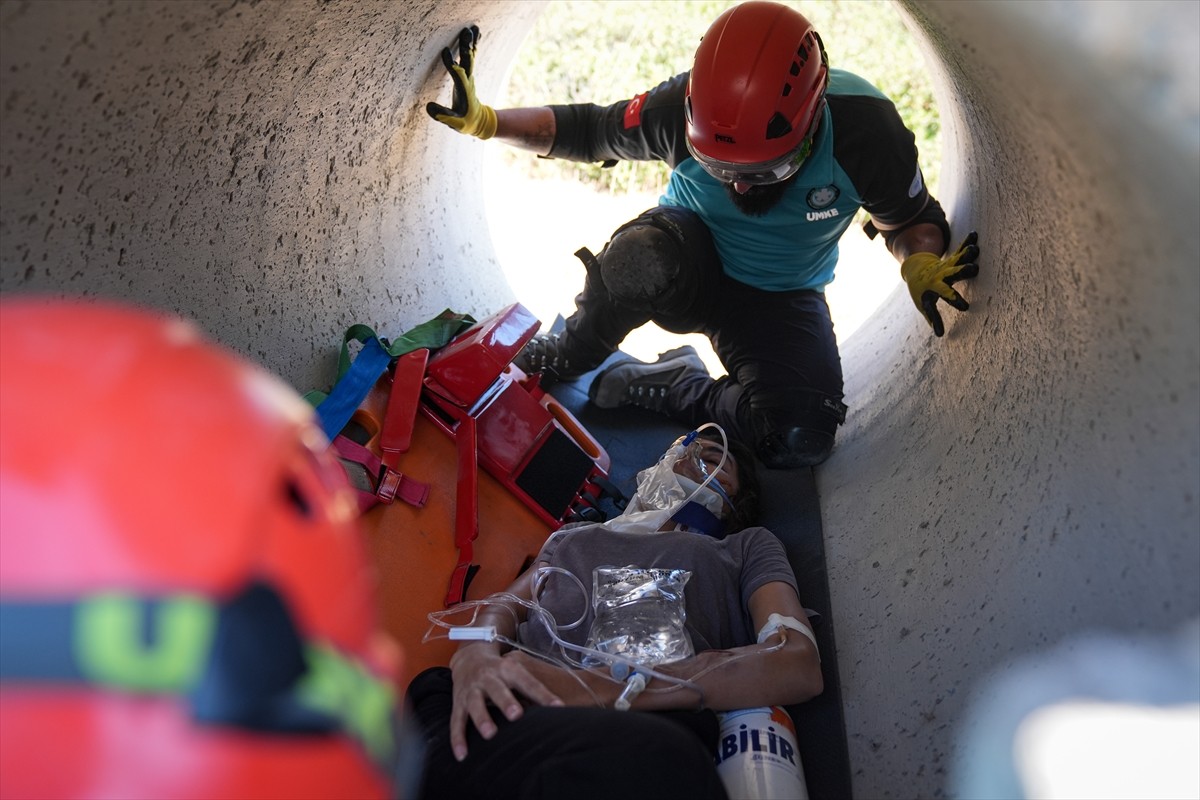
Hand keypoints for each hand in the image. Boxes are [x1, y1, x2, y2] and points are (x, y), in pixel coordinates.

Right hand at [426, 26, 497, 139]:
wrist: (479, 121)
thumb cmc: (465, 122)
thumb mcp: (454, 123)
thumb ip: (442, 115)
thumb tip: (428, 107)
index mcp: (463, 90)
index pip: (458, 75)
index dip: (452, 64)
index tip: (445, 51)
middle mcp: (468, 80)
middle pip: (467, 61)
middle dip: (466, 47)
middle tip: (467, 32)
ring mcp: (469, 76)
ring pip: (470, 56)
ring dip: (471, 42)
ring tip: (473, 28)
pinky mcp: (468, 74)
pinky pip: (470, 57)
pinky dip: (472, 45)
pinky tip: (474, 34)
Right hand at [448, 644, 563, 761]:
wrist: (469, 657)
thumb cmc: (502, 671)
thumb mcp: (518, 673)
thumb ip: (535, 690)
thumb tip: (562, 710)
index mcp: (509, 669)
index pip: (529, 682)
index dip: (543, 694)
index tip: (558, 707)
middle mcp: (489, 678)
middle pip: (498, 690)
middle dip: (507, 702)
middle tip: (517, 715)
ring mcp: (472, 690)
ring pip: (475, 704)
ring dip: (482, 718)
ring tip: (490, 734)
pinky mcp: (458, 702)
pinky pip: (457, 721)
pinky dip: (457, 738)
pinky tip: (461, 755)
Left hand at [900, 231, 979, 335]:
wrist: (916, 270)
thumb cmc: (921, 291)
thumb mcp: (923, 305)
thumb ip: (932, 318)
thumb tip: (939, 335)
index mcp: (935, 287)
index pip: (946, 295)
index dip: (955, 301)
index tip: (966, 307)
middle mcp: (942, 275)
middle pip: (954, 273)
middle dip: (963, 271)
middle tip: (974, 269)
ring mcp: (947, 265)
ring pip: (958, 259)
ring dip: (967, 254)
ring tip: (975, 248)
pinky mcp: (951, 259)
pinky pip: (960, 250)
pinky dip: (967, 242)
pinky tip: (974, 234)